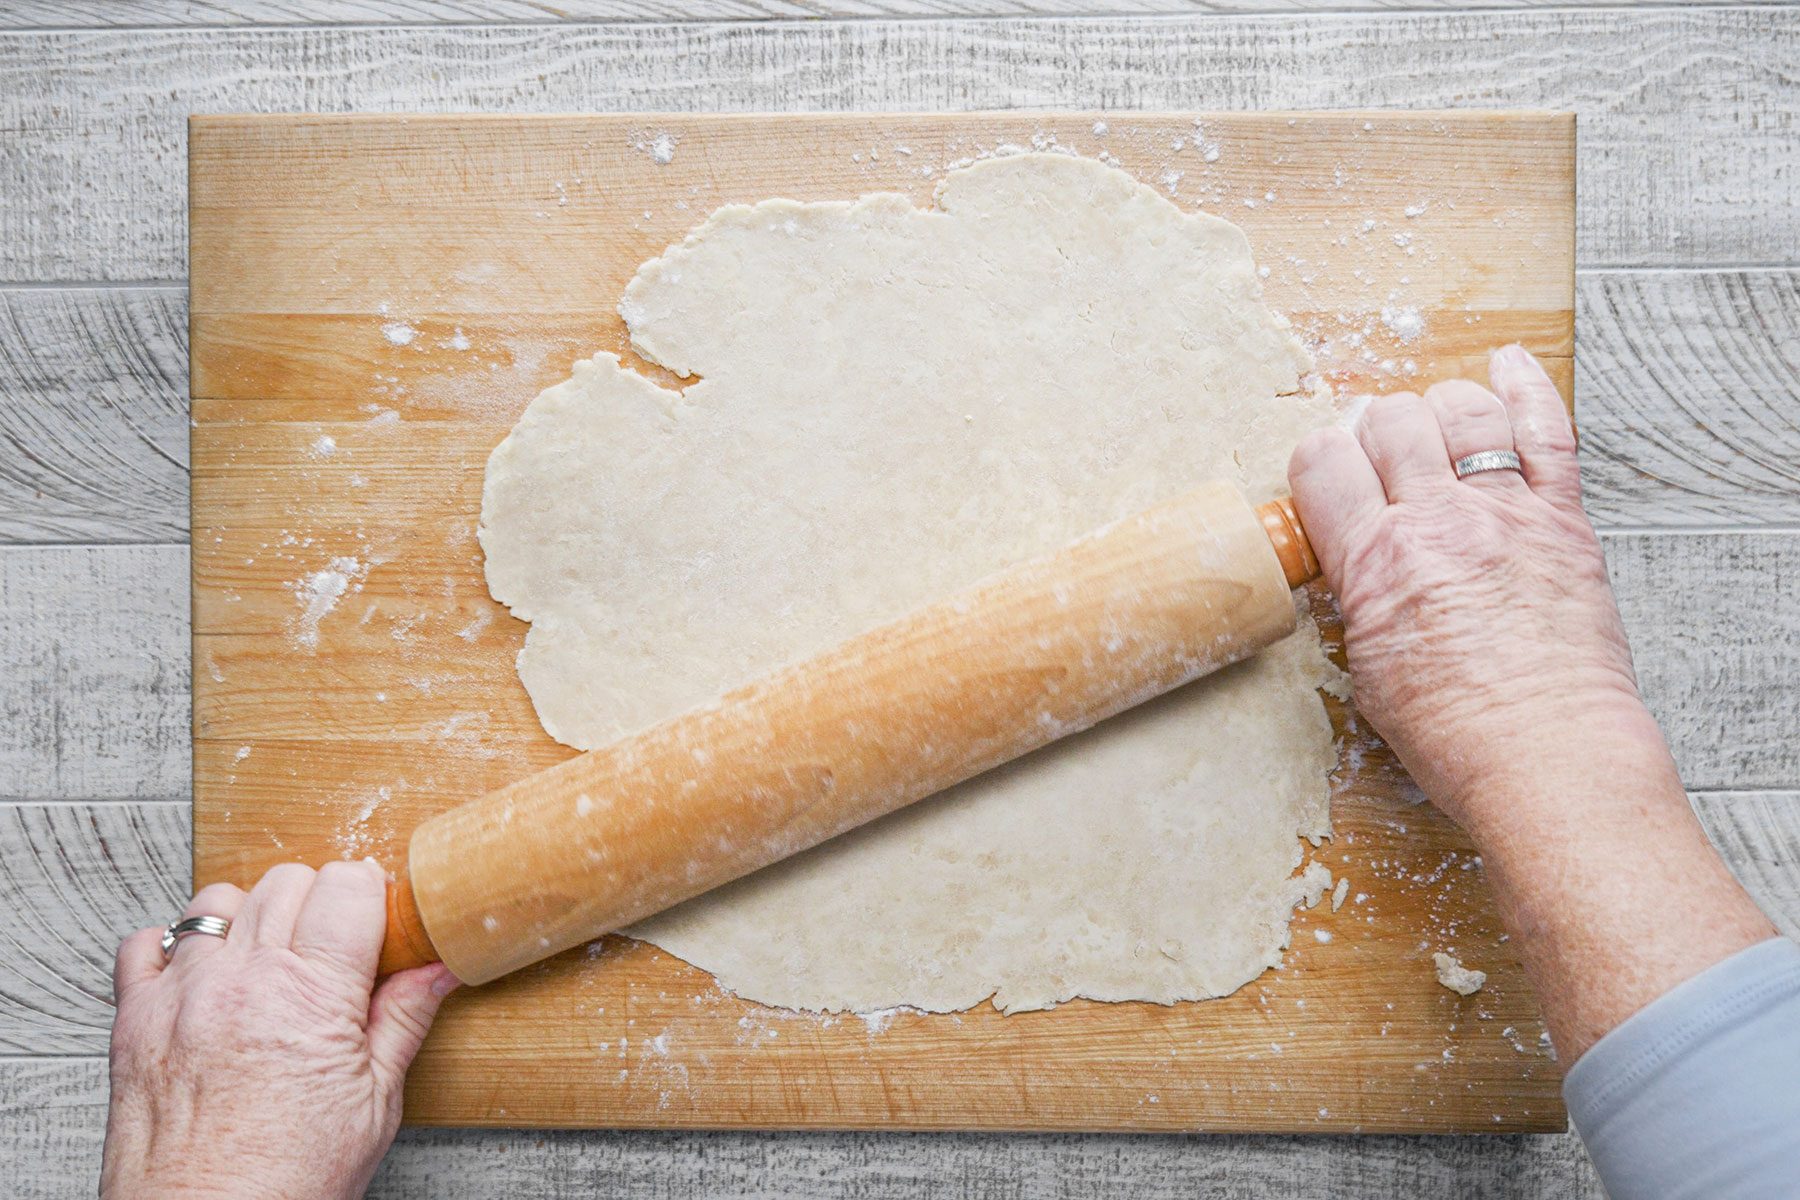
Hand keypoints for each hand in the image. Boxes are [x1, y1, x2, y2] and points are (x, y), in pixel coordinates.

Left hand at [102, 860, 459, 1199]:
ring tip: (266, 960)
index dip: (368, 893)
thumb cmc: (288, 1184)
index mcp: (312, 996)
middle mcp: (243, 982)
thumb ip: (404, 1018)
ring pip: (217, 900)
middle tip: (331, 948)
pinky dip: (174, 949)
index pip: (346, 884)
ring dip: (247, 917)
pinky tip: (203, 978)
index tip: (376, 915)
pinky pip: (146, 943)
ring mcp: (182, 996)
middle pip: (286, 881)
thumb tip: (441, 965)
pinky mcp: (134, 1020)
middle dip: (317, 901)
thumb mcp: (374, 1103)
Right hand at [1287, 346, 1645, 830]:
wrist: (1547, 759)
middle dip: (1374, 433)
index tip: (1326, 480)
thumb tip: (1356, 563)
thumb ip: (1359, 597)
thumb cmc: (1457, 734)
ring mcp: (1505, 514)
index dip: (1317, 462)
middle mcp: (1437, 523)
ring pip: (1461, 410)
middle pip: (1388, 421)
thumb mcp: (1368, 668)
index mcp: (1374, 563)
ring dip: (1437, 410)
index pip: (1322, 462)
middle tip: (1380, 464)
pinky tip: (1506, 366)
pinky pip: (1545, 429)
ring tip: (1434, 433)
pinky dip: (1525, 387)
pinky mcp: (1563, 521)